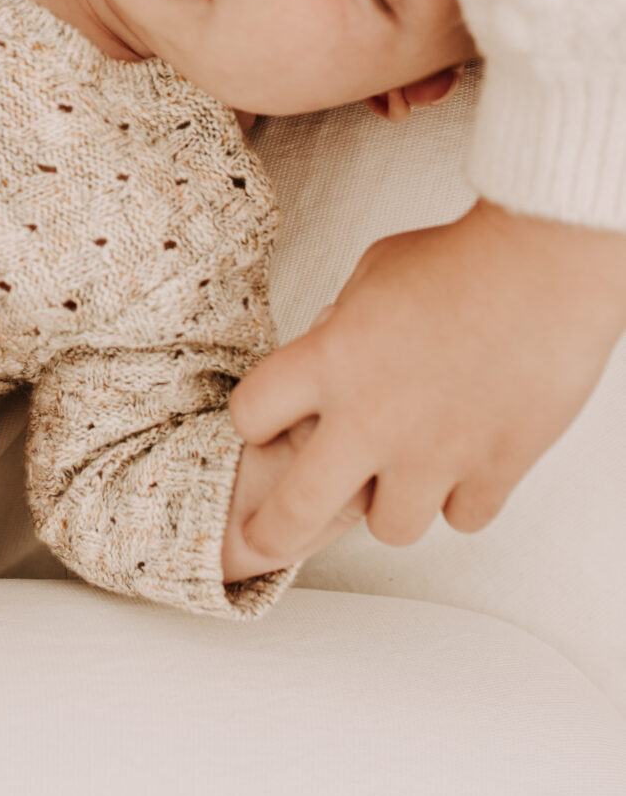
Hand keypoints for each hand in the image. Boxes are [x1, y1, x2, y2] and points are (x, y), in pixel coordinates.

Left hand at [230, 200, 625, 564]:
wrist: (544, 266)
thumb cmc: (463, 258)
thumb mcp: (372, 274)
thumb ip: (342, 325)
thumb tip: (333, 347)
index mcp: (330, 361)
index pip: (251, 414)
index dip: (254, 419)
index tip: (263, 423)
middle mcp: (372, 418)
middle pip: (295, 510)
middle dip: (272, 532)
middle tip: (264, 537)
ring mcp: (434, 453)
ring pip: (391, 529)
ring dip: (393, 504)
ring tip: (405, 472)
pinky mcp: (495, 469)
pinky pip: (462, 518)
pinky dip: (462, 498)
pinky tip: (465, 465)